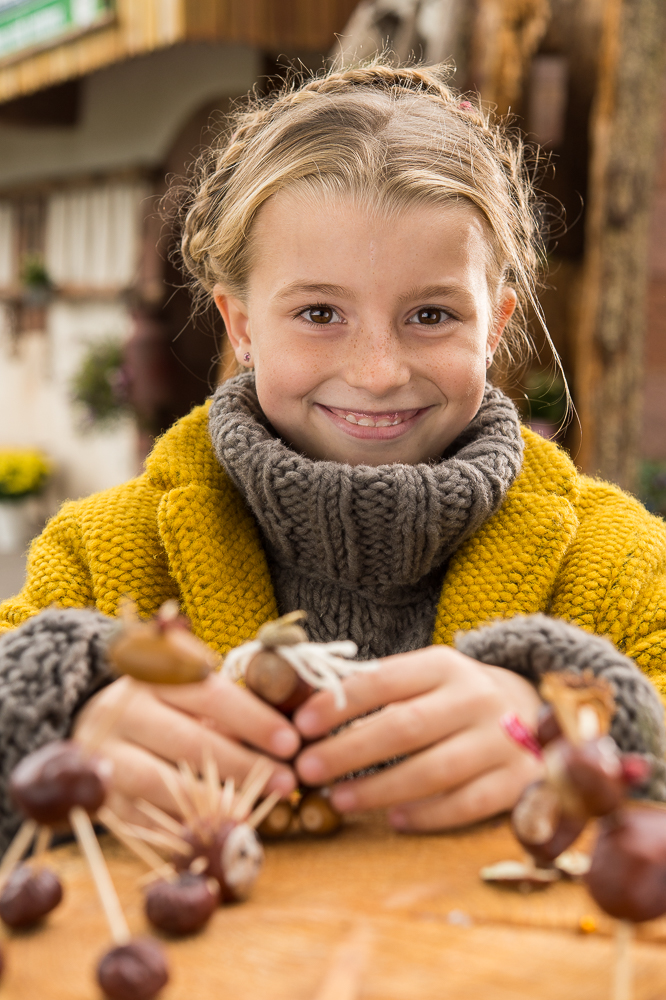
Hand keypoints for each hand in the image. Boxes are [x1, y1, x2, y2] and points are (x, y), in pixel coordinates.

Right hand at [73, 674, 299, 823]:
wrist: (97, 725)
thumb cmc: (167, 706)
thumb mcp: (192, 690)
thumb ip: (231, 706)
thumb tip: (287, 735)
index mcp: (154, 676)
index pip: (210, 694)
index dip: (254, 720)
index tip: (291, 741)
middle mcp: (124, 712)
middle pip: (189, 741)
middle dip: (244, 764)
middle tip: (287, 780)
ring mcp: (107, 756)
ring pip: (164, 784)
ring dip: (216, 801)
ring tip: (258, 810)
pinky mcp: (102, 798)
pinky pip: (145, 820)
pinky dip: (184, 827)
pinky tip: (219, 830)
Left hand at [293, 645, 542, 831]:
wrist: (536, 713)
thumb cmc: (455, 700)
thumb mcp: (425, 679)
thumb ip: (379, 691)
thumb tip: (307, 713)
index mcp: (444, 666)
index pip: (384, 680)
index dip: (339, 703)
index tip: (301, 725)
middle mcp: (476, 698)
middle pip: (405, 727)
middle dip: (349, 750)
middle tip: (307, 770)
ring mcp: (502, 740)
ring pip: (433, 770)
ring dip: (379, 789)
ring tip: (338, 800)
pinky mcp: (517, 781)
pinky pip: (466, 804)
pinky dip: (426, 815)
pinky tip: (392, 820)